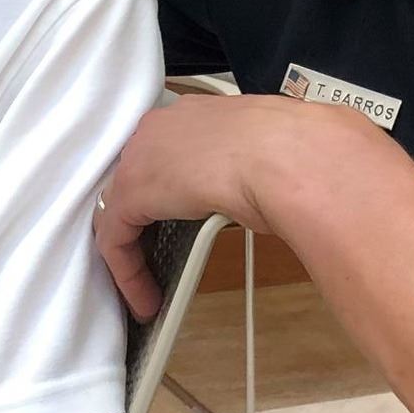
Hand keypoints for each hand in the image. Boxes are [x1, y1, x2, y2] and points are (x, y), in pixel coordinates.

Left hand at [93, 93, 387, 318]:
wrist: (289, 156)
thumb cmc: (297, 151)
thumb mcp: (271, 152)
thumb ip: (255, 162)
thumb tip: (273, 181)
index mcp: (196, 112)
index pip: (167, 152)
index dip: (168, 190)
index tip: (177, 217)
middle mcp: (159, 127)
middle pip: (136, 179)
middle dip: (143, 219)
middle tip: (156, 255)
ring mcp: (139, 157)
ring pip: (122, 212)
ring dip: (134, 254)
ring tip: (147, 288)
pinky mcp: (130, 195)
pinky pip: (116, 240)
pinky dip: (129, 274)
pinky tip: (145, 300)